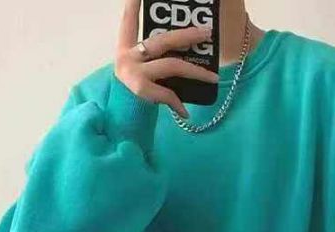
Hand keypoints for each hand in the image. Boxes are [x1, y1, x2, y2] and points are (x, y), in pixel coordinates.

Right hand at [115, 0, 218, 117]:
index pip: (129, 21)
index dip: (133, 5)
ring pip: (172, 65)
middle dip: (188, 35)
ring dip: (196, 72)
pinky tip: (185, 112)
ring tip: (213, 77)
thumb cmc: (135, 91)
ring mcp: (132, 72)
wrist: (121, 117)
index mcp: (125, 47)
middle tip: (207, 33)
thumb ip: (155, 58)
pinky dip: (178, 103)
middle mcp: (127, 56)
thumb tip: (186, 47)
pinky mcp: (140, 89)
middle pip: (163, 40)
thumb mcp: (141, 69)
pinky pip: (167, 92)